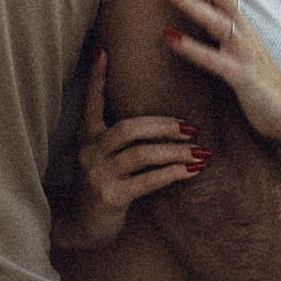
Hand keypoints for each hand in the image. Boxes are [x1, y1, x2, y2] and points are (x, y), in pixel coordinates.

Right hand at [53, 52, 206, 251]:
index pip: (91, 104)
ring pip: (141, 154)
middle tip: (191, 127)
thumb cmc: (101, 190)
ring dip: (174, 151)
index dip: (96, 79)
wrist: (80, 229)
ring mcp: (98, 175)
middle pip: (128, 128)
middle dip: (163, 125)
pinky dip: (171, 173)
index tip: (103, 52)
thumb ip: (123, 144)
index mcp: (87, 140)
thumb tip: (158, 125)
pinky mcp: (110, 197)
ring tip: (199, 150)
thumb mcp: (105, 162)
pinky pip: (146, 180)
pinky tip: (190, 170)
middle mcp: (90, 153)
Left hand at [164, 0, 280, 150]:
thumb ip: (216, 24)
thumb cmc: (260, 80)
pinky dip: (191, 49)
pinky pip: (213, 61)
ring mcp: (242, 51)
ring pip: (216, 21)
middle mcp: (240, 28)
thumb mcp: (235, 46)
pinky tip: (168, 38)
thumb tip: (194, 1)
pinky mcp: (241, 76)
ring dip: (192, 3)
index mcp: (237, 20)